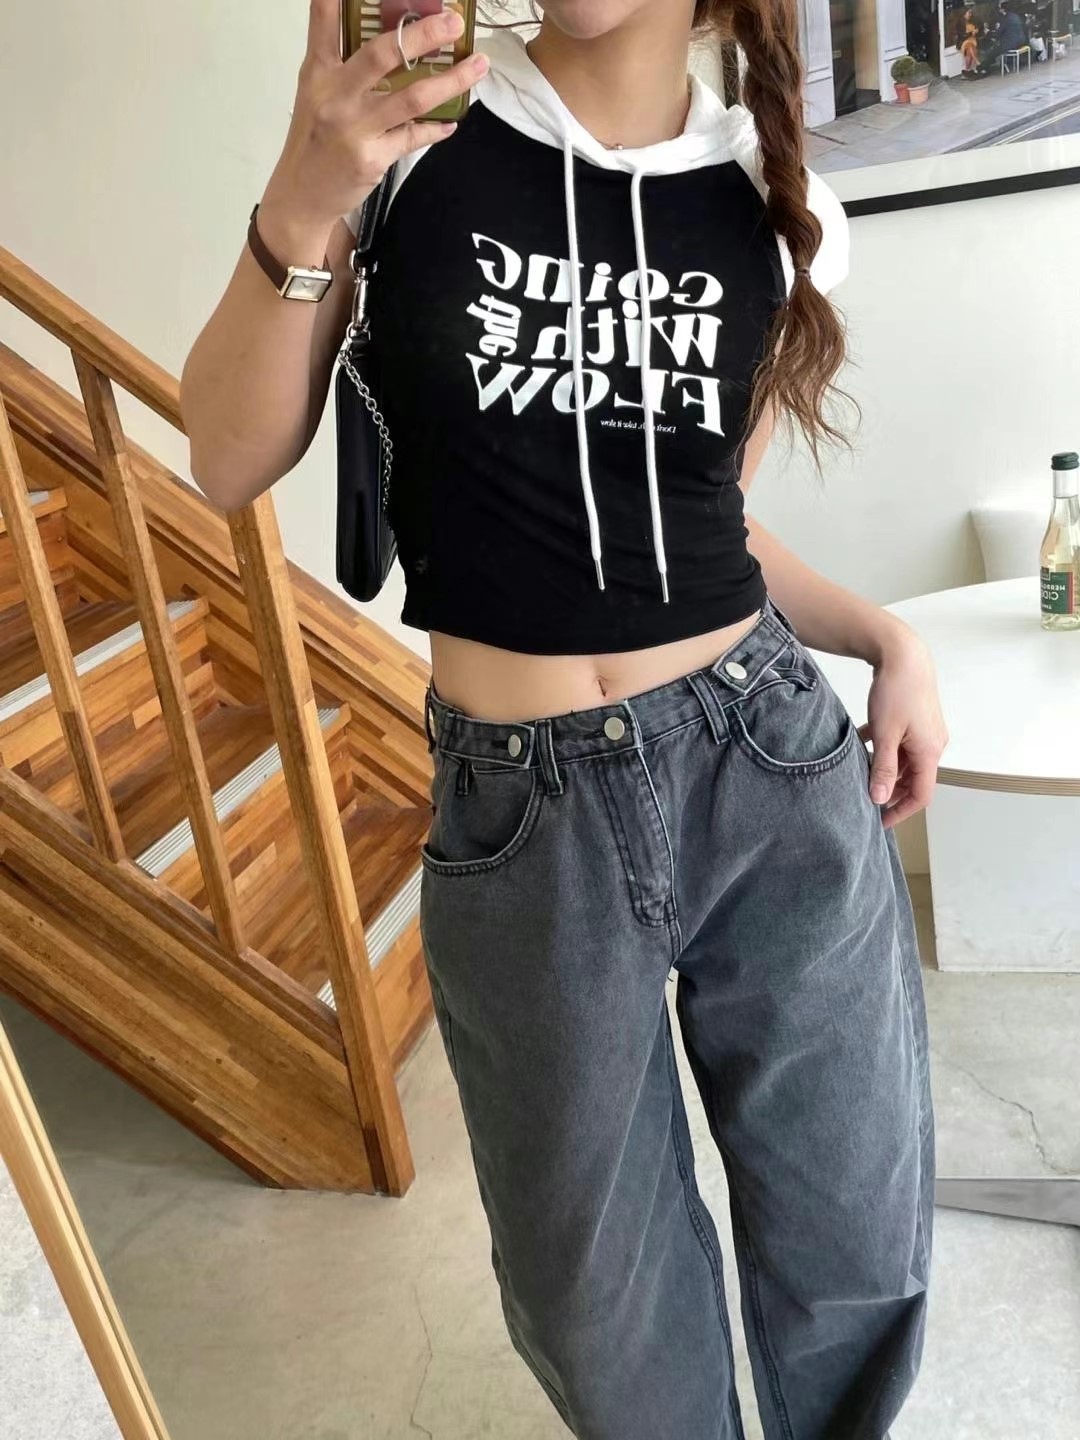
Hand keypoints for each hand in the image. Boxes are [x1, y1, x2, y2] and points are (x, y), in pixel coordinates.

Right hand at [260, 0, 487, 233]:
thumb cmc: (314, 139)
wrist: (302, 195)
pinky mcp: (372, 159)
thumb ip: (344, 64)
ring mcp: (355, 128)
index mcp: (319, 72)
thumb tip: (390, 39)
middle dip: (422, 34)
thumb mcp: (317, 93)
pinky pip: (414, 137)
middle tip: (453, 22)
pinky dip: (436, 128)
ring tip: (478, 65)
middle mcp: (336, 95)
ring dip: (451, 80)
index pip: (325, 21)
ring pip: (412, 98)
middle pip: (383, 55)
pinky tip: (451, 122)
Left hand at [858, 629, 948, 829]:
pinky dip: (883, 749)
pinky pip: (900, 742)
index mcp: (929, 752)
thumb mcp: (885, 735)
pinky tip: (861, 745)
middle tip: (867, 800)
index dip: (901, 812)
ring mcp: (925, 731)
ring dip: (885, 769)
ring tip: (861, 774)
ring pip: (905, 760)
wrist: (903, 653)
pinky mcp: (915, 719)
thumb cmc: (897, 690)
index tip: (880, 821)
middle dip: (892, 792)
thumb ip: (884, 769)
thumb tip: (881, 799)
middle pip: (914, 779)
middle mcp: (933, 744)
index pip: (921, 795)